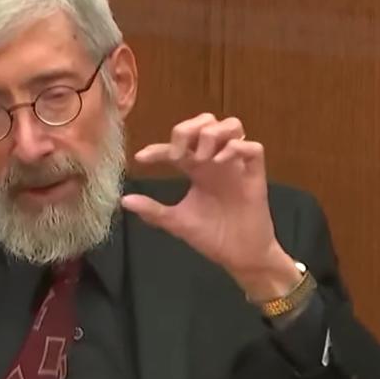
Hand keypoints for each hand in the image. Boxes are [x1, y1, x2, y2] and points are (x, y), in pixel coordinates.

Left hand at [121, 113, 300, 301]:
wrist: (239, 257)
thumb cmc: (212, 237)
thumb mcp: (177, 222)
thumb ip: (153, 210)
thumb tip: (124, 201)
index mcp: (197, 169)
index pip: (176, 147)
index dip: (157, 148)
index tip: (141, 159)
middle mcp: (216, 161)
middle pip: (207, 122)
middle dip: (189, 129)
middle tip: (178, 152)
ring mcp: (237, 166)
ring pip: (233, 126)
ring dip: (213, 134)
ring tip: (201, 157)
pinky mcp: (255, 176)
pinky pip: (254, 148)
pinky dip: (237, 147)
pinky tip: (220, 161)